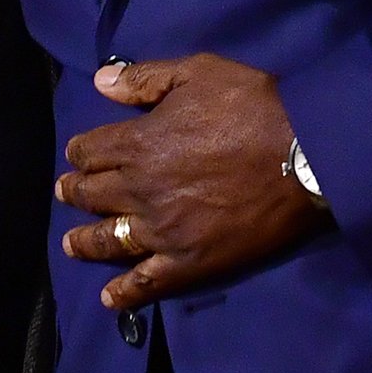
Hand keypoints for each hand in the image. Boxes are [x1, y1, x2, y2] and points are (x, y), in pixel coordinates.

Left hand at [55, 53, 329, 310]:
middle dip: (75, 191)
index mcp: (138, 144)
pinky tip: (110, 299)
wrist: (306, 155)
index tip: (77, 154)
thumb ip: (145, 79)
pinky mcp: (190, 263)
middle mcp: (140, 191)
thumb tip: (99, 83)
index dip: (80, 151)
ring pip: (109, 240)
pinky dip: (125, 293)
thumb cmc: (253, 106)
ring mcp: (164, 232)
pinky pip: (148, 283)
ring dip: (85, 241)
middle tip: (66, 192)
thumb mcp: (198, 73)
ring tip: (72, 243)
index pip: (90, 150)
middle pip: (93, 194)